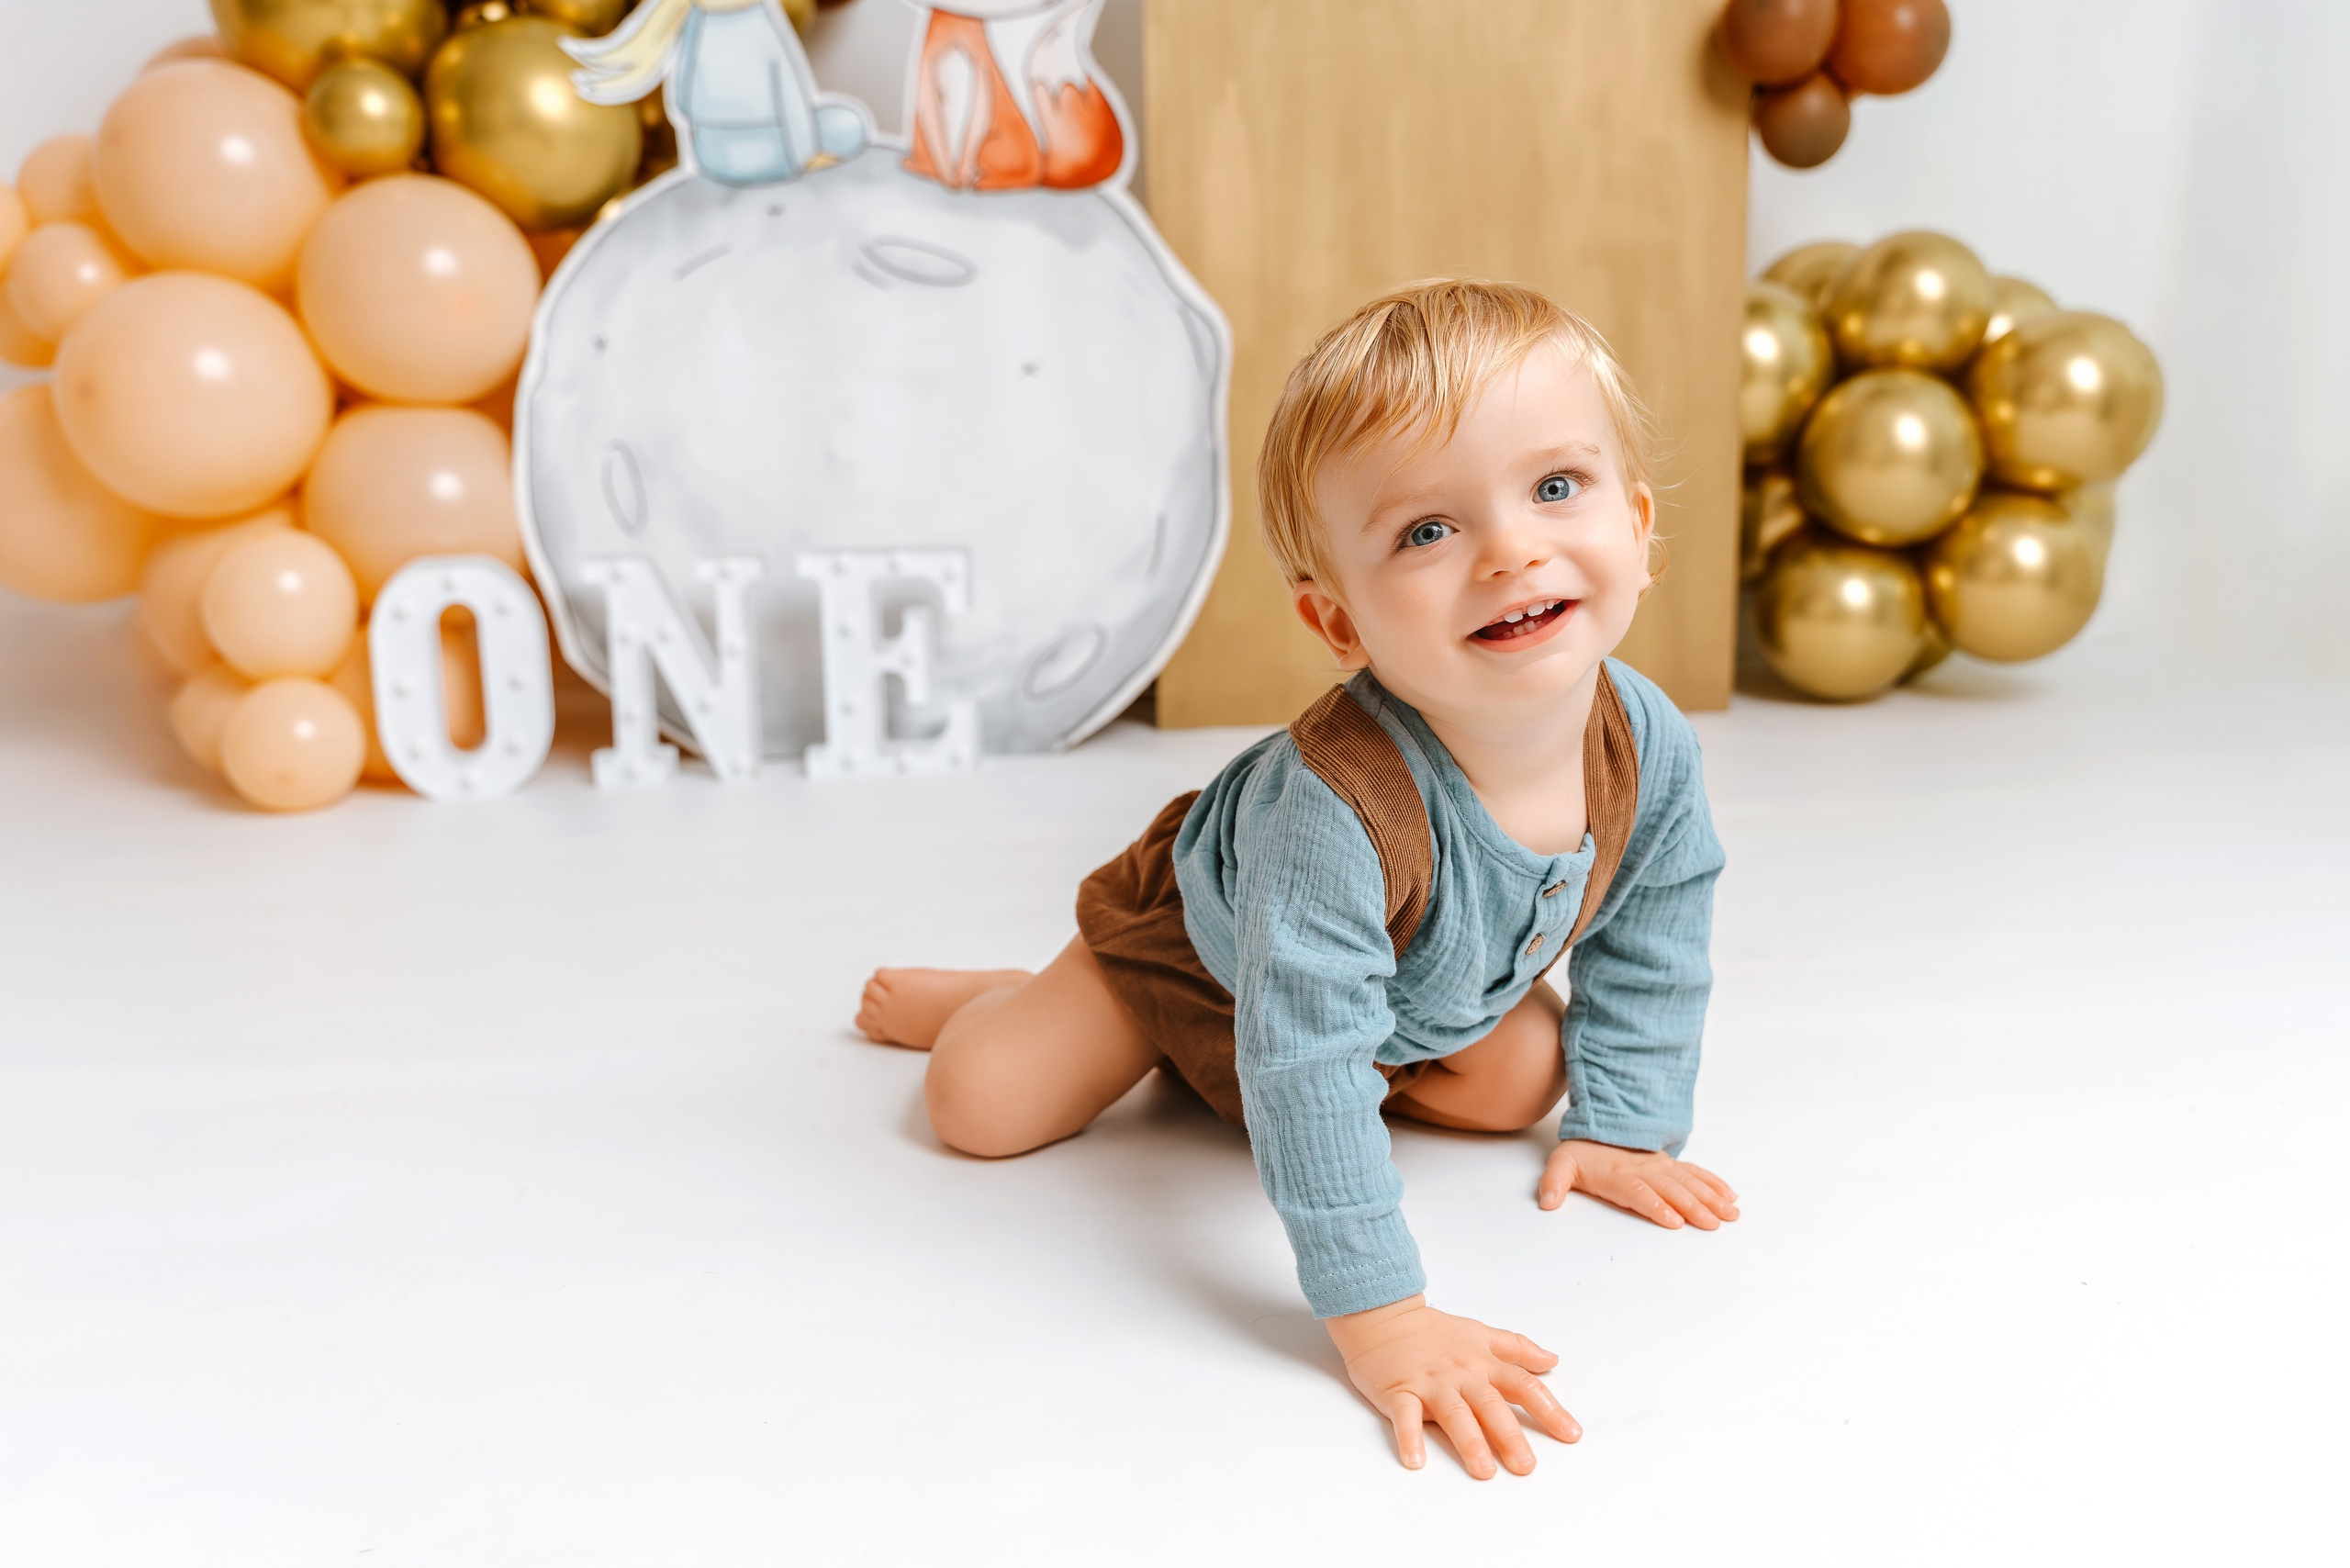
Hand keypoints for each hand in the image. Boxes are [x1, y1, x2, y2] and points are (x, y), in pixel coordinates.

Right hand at [1324, 1295, 1580, 1476]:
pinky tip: (1415, 1460)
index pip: (1523, 1385)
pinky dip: (1409, 1437)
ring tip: (1483, 1470)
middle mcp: (1461, 1375)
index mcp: (1482, 1363)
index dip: (1549, 1409)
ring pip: (1453, 1413)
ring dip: (1468, 1441)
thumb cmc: (1432, 1331)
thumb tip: (1551, 1359)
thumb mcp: (1479, 1333)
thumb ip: (1516, 1348)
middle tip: (1526, 1466)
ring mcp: (1429, 1383)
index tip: (1571, 1433)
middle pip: (1490, 1405)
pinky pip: (1405, 1416)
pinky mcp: (1398, 1391)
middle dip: (1510, 1436)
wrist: (1382, 1315)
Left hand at [1538, 1139, 1739, 1227]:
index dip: (1656, 1206)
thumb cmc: (1581, 1153)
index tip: (1674, 1221)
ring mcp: (1660, 1166)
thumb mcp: (1560, 1166)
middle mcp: (1644, 1170)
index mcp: (1618, 1175)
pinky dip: (1714, 1183)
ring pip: (1689, 1182)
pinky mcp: (1670, 1165)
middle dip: (1694, 1207)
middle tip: (1714, 1223)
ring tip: (1730, 1213)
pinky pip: (1695, 1173)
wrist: (1597, 1127)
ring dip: (1711, 1198)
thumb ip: (1553, 1183)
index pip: (1639, 1192)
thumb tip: (1547, 1202)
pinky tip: (1729, 1195)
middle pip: (1672, 1190)